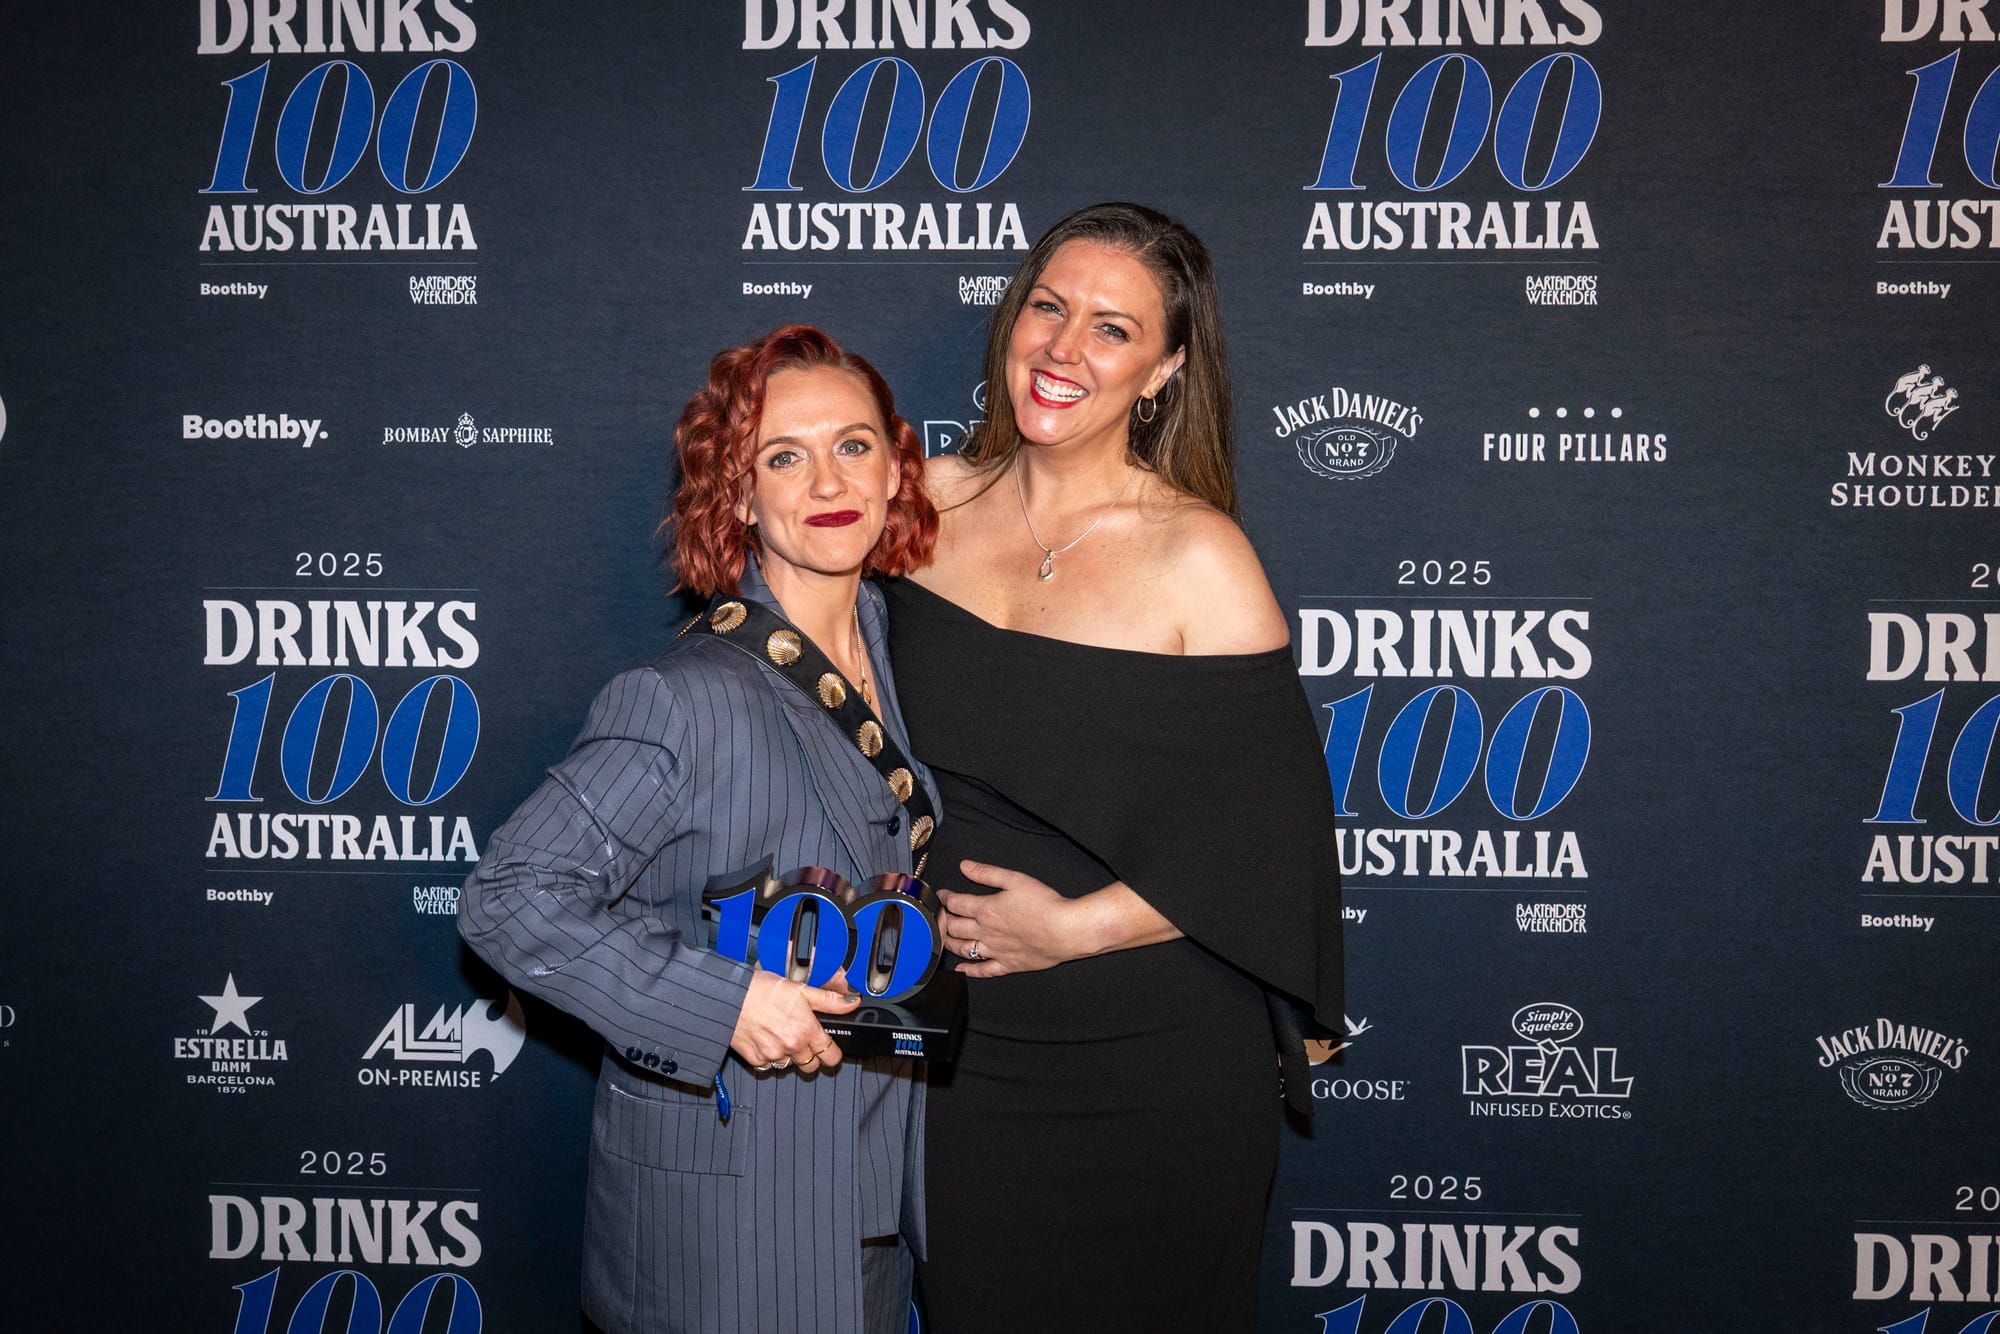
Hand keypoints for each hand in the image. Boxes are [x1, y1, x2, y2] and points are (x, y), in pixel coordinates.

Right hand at [728, 969, 856, 1073]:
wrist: (730, 996)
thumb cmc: (761, 989)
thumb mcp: (801, 989)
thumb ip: (829, 1000)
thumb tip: (851, 1002)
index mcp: (806, 1030)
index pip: (831, 1056)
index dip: (833, 1053)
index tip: (830, 1049)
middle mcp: (791, 1046)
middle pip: (812, 1065)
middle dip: (812, 1056)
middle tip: (804, 1040)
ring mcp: (773, 1055)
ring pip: (790, 1066)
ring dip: (790, 1056)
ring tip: (782, 1035)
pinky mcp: (755, 1059)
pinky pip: (768, 1066)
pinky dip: (769, 1057)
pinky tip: (766, 1040)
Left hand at [938, 861, 1089, 977]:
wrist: (1066, 930)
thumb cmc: (1045, 903)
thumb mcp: (1015, 879)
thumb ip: (987, 873)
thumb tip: (965, 866)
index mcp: (986, 909)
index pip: (956, 903)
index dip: (945, 898)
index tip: (941, 895)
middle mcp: (986, 932)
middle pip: (954, 928)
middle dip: (943, 920)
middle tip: (938, 917)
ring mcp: (995, 951)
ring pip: (963, 949)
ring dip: (949, 944)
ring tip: (943, 938)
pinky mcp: (1008, 965)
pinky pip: (984, 970)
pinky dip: (969, 971)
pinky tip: (961, 969)